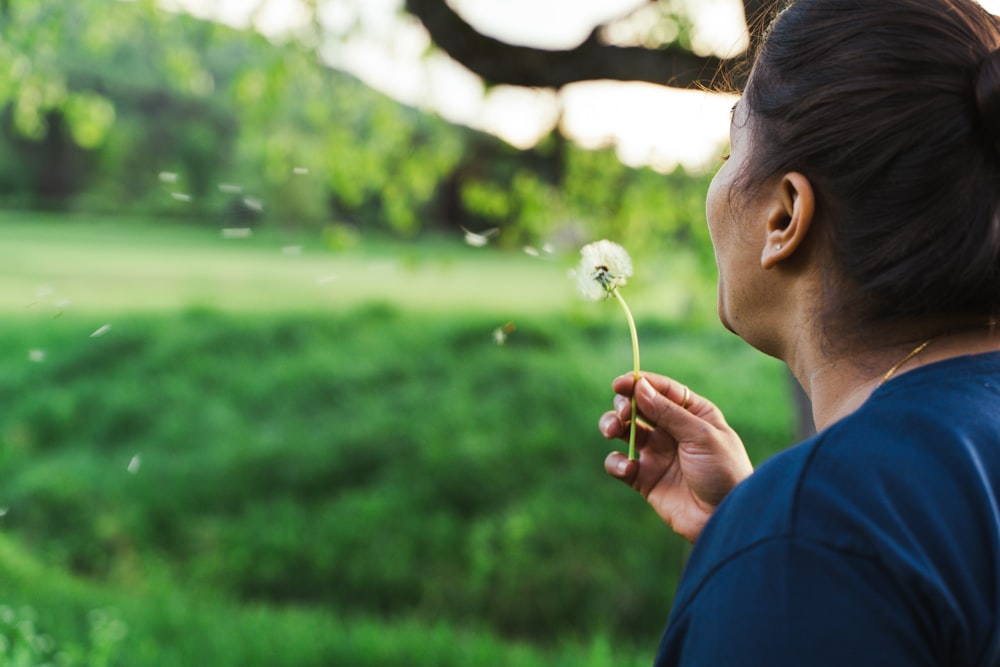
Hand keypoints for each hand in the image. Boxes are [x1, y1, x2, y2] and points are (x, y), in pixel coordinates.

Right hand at [599, 372, 752, 542]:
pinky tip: (629, 468)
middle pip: (638, 407)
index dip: (639, 384)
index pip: (662, 390)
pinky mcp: (644, 479)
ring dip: (612, 426)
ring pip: (624, 431)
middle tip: (623, 413)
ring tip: (611, 431)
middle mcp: (672, 431)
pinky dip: (617, 463)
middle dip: (624, 405)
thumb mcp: (702, 436)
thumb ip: (668, 412)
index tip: (620, 384)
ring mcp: (657, 454)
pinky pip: (620, 464)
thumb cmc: (724, 473)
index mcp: (693, 414)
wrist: (725, 519)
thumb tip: (639, 387)